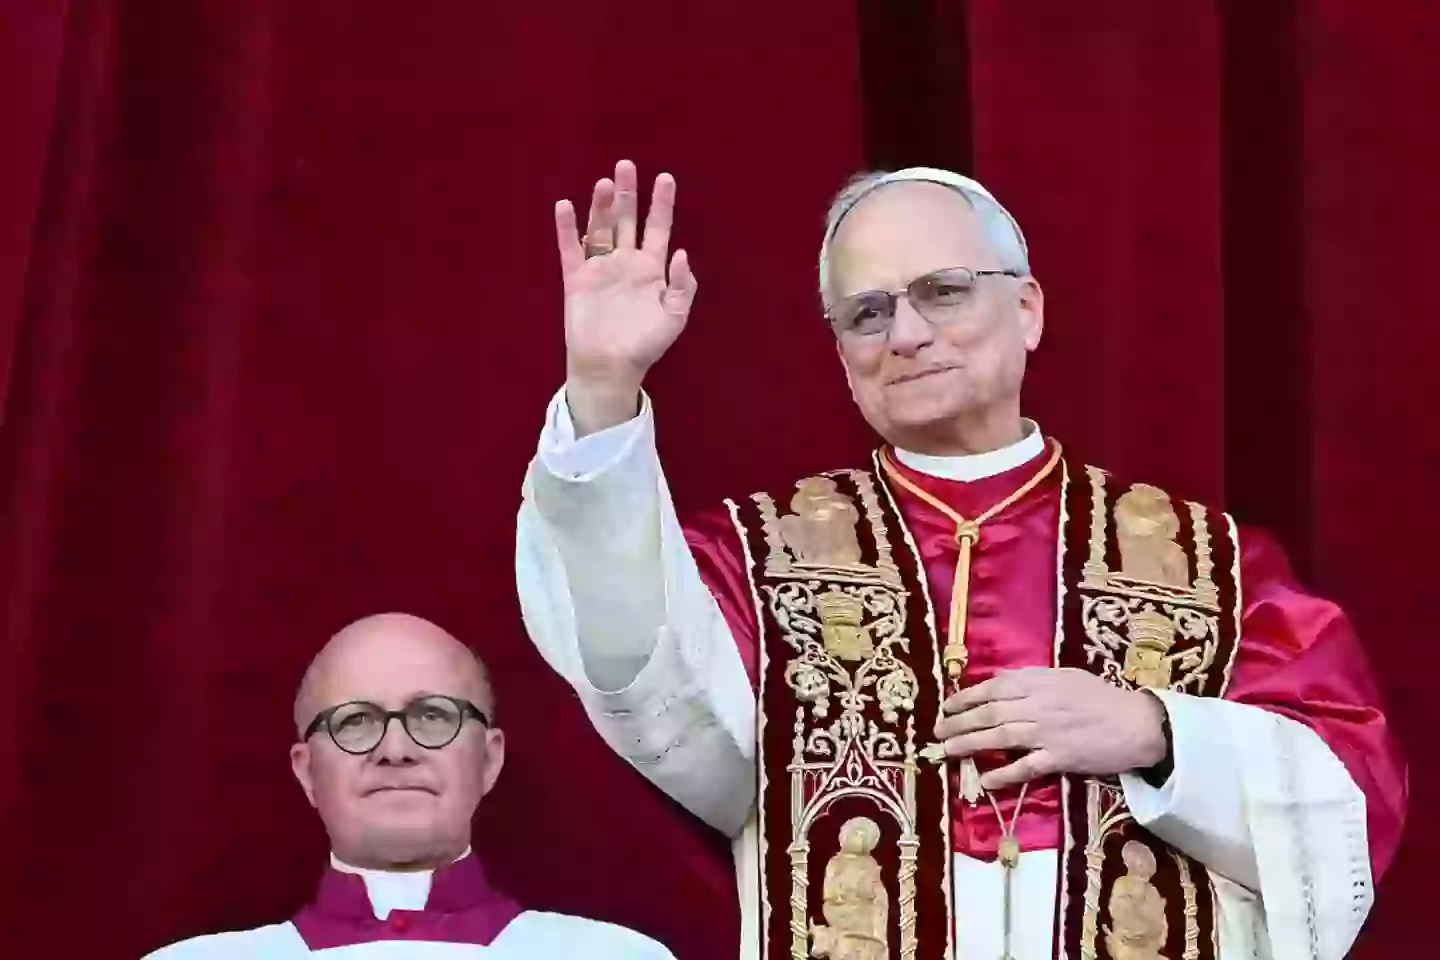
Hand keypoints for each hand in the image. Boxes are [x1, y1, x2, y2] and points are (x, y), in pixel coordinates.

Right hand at [554, 159, 697, 435]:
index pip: (658, 228)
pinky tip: (566, 206)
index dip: (662, 203)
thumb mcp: (674, 318)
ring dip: (601, 205)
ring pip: (600, 228)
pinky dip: (567, 228)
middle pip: (626, 219)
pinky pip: (570, 249)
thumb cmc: (645, 345)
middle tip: (626, 165)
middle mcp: (626, 262)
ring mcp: (600, 269)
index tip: (665, 178)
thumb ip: (682, 286)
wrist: (610, 368)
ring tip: (604, 183)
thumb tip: (681, 252)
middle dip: (627, 193)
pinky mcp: (576, 279)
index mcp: (652, 269)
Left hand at [933, 667, 1167, 790]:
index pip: (992, 688)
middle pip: (989, 713)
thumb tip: (1000, 682)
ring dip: (970, 745)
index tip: (946, 707)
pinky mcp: (1060, 758)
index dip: (964, 698)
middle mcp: (1038, 705)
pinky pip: (1026, 767)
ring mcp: (1048, 732)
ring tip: (948, 751)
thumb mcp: (1064, 676)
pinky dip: (1003, 773)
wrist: (1136, 723)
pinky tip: (984, 780)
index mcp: (1038, 682)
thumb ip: (1032, 679)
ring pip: (1000, 738)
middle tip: (937, 732)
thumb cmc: (1101, 698)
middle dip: (958, 722)